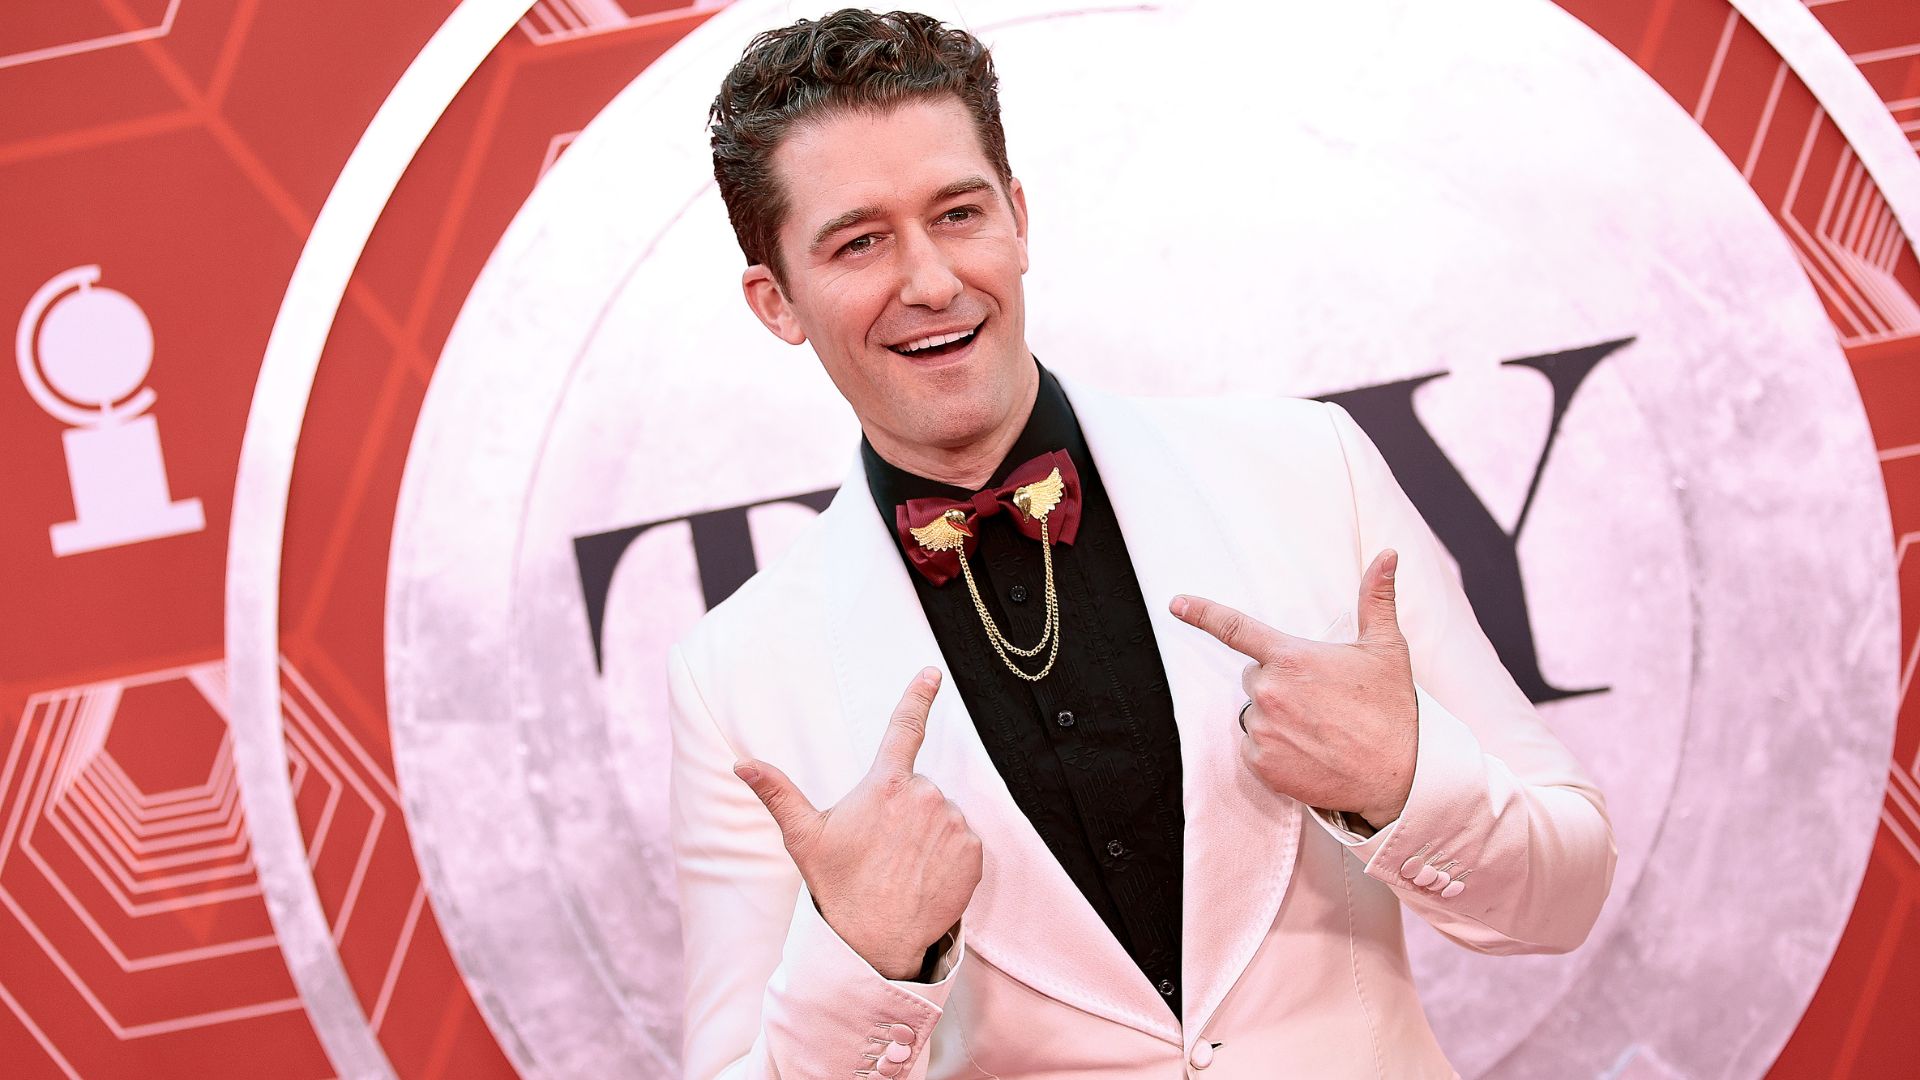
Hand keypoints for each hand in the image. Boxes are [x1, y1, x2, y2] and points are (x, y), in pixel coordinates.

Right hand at [734, 668, 981, 978]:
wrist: (876, 942)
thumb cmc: (838, 887)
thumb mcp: (804, 838)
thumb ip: (778, 793)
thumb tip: (741, 763)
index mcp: (885, 784)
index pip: (904, 729)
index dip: (918, 696)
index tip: (931, 672)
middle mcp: (924, 795)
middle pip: (919, 788)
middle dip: (904, 810)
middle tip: (882, 847)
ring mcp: (952, 823)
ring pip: (941, 815)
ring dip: (927, 834)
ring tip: (902, 866)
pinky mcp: (973, 852)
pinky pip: (963, 842)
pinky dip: (948, 856)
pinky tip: (925, 876)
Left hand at [1172, 549, 1417, 827]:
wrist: (1400, 777)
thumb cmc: (1393, 709)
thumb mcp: (1387, 649)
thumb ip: (1376, 598)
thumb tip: (1388, 554)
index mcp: (1291, 658)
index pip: (1235, 628)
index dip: (1202, 613)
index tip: (1176, 604)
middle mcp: (1270, 692)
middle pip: (1254, 678)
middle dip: (1278, 684)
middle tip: (1319, 701)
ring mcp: (1263, 729)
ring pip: (1255, 715)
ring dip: (1276, 720)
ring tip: (1318, 730)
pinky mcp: (1262, 764)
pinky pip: (1254, 749)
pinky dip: (1274, 751)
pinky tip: (1308, 753)